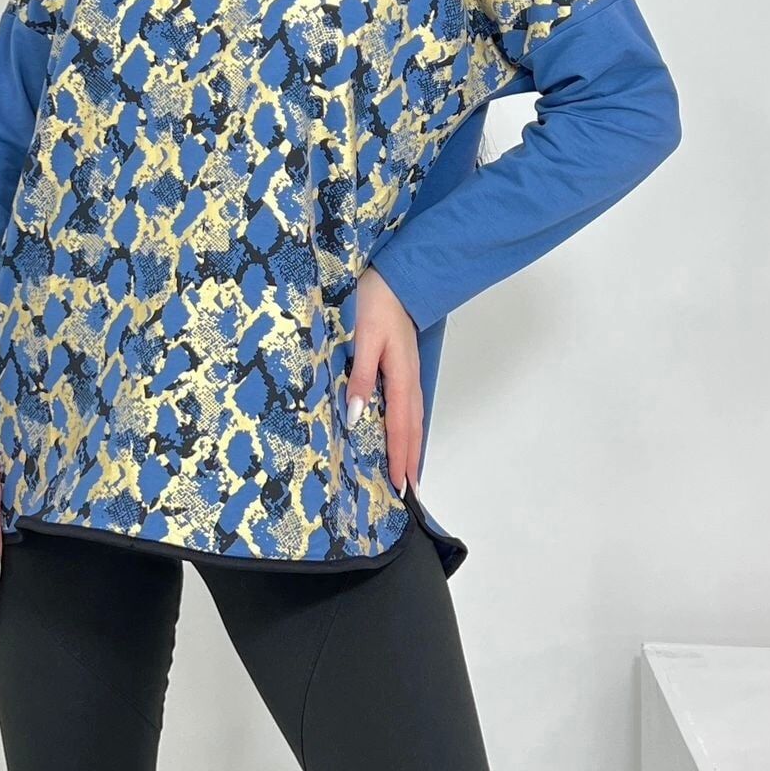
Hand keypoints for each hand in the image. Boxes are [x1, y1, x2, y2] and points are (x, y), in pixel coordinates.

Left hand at [347, 265, 423, 496]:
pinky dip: (408, 427)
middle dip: (410, 460)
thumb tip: (356, 417)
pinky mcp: (403, 367)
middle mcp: (409, 379)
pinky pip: (409, 406)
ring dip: (411, 446)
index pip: (399, 426)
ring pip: (413, 418)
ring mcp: (409, 373)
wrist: (393, 278)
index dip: (399, 457)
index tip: (398, 485)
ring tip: (409, 473)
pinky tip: (403, 433)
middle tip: (409, 493)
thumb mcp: (363, 340)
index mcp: (400, 376)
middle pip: (412, 428)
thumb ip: (360, 378)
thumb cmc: (373, 304)